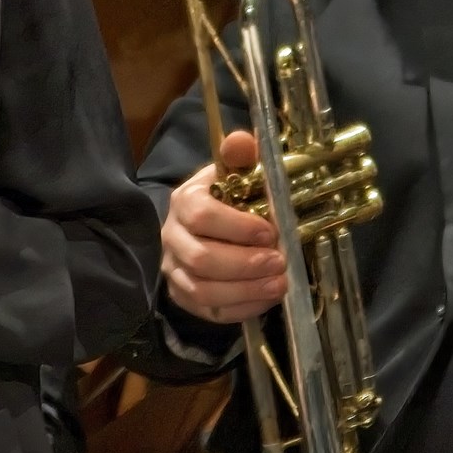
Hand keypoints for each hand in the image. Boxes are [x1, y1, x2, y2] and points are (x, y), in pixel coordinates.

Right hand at [160, 131, 287, 324]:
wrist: (203, 225)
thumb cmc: (226, 198)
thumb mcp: (234, 173)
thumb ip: (240, 157)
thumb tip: (242, 140)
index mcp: (185, 202)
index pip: (202, 216)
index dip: (238, 227)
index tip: (271, 232)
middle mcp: (172, 237)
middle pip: (202, 259)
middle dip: (245, 264)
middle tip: (280, 262)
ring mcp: (174, 270)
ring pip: (203, 290)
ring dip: (245, 290)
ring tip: (279, 284)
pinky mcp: (183, 296)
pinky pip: (209, 311)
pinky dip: (241, 309)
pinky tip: (266, 299)